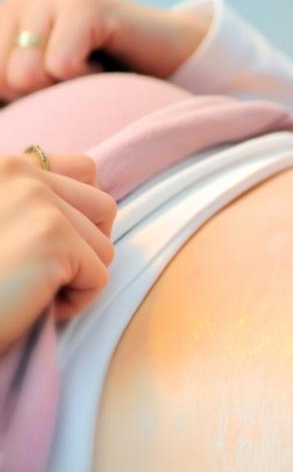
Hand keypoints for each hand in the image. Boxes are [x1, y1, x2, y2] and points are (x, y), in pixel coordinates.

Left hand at [0, 0, 208, 102]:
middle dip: (38, 98)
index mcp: (2, 24)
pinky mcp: (82, 3)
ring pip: (24, 74)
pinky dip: (88, 79)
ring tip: (90, 75)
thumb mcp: (45, 98)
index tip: (50, 96)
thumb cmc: (104, 89)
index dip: (14, 104)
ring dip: (65, 91)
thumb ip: (10, 96)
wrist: (172, 64)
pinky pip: (61, 64)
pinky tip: (105, 66)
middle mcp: (18, 1)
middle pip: (1, 81)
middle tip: (75, 85)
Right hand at [0, 151, 116, 352]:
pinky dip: (74, 303)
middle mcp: (21, 172)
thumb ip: (31, 204)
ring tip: (30, 290)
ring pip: (104, 247)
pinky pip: (99, 277)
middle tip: (44, 273)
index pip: (85, 169)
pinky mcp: (54, 238)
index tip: (56, 243)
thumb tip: (96, 210)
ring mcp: (39, 203)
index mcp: (6, 166)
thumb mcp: (3, 222)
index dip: (84, 213)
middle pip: (104, 209)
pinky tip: (31, 305)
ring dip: (76, 280)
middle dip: (86, 249)